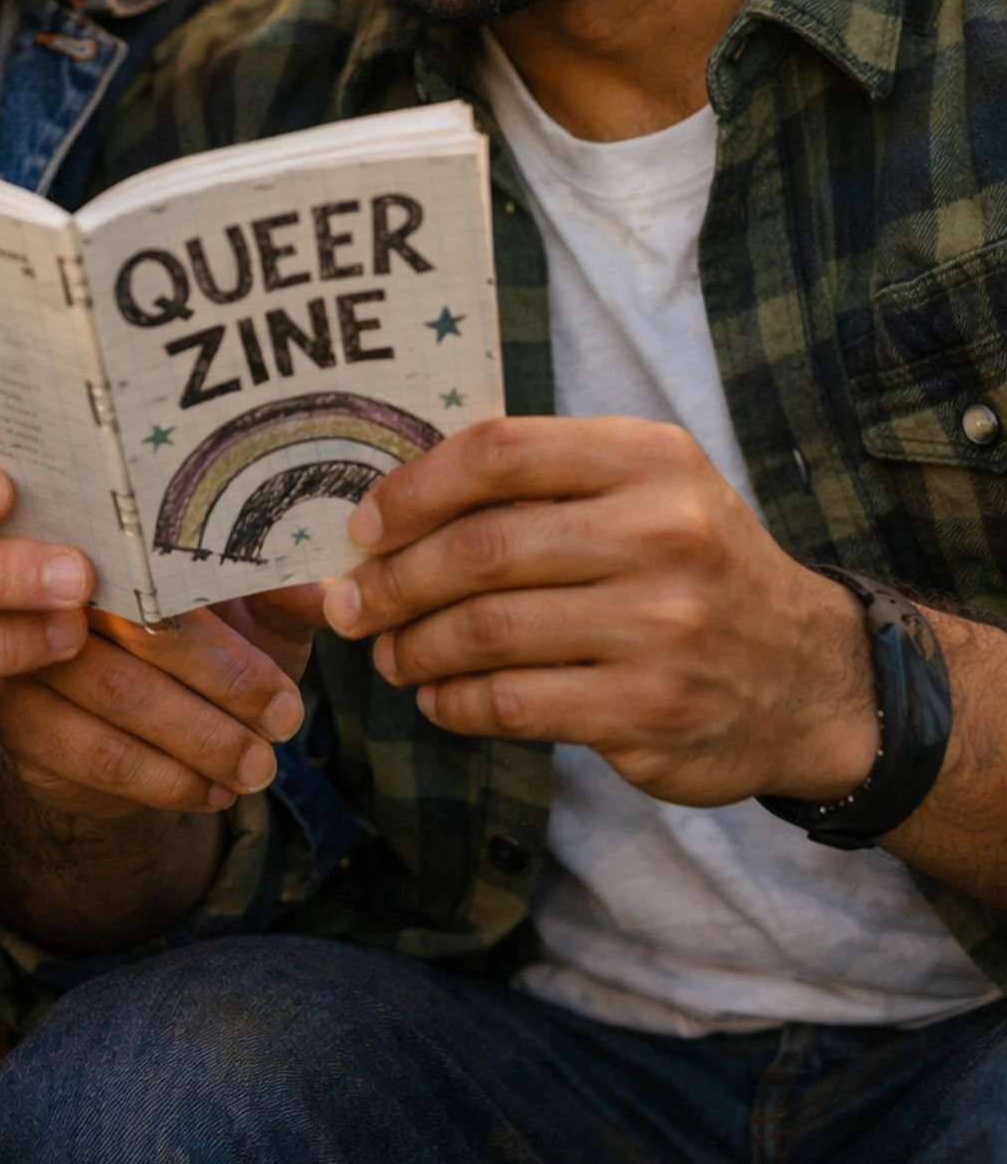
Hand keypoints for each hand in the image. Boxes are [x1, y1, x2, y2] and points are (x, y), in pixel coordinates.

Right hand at [0, 591, 311, 821]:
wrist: (127, 720)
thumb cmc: (205, 644)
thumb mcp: (256, 614)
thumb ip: (289, 596)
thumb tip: (340, 593)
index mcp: (125, 539)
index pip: (170, 577)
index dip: (230, 648)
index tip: (286, 702)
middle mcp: (65, 584)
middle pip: (141, 634)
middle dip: (223, 694)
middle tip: (283, 735)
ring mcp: (34, 652)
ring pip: (119, 699)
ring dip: (198, 745)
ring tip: (257, 773)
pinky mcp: (20, 720)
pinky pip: (96, 754)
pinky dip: (164, 782)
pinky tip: (211, 794)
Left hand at [322, 416, 876, 808]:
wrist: (812, 675)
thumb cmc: (695, 566)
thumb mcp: (647, 488)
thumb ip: (545, 478)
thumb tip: (397, 501)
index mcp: (648, 458)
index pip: (500, 452)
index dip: (413, 489)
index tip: (363, 524)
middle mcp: (661, 533)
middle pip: (480, 548)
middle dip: (393, 580)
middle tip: (352, 603)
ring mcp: (661, 627)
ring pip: (487, 631)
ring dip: (415, 646)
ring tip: (391, 653)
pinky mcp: (650, 710)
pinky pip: (514, 704)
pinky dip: (455, 703)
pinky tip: (441, 698)